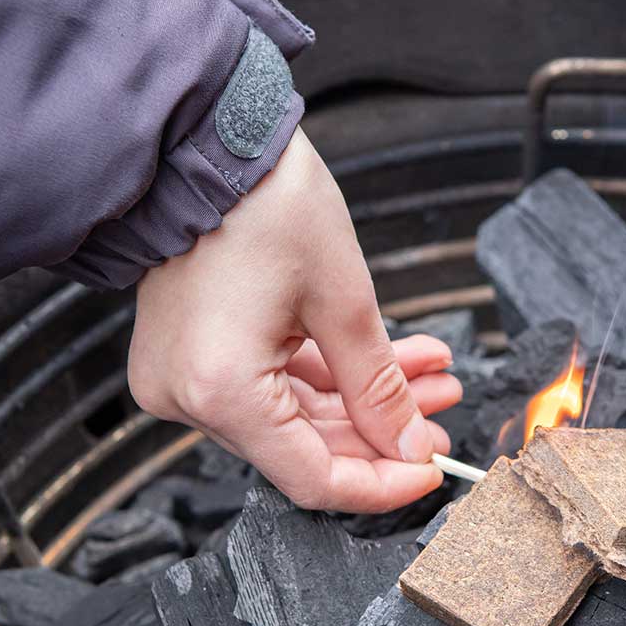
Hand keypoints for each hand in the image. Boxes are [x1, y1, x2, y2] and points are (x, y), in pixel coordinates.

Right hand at [128, 128, 461, 511]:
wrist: (203, 141)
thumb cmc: (267, 202)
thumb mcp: (344, 301)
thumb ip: (379, 389)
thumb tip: (409, 447)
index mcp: (221, 391)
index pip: (312, 479)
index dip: (380, 484)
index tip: (432, 470)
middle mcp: (190, 397)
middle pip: (304, 447)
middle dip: (383, 428)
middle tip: (442, 408)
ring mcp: (184, 377)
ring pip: (293, 414)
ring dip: (363, 396)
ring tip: (430, 374)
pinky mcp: (190, 355)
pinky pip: (267, 384)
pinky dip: (326, 373)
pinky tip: (388, 356)